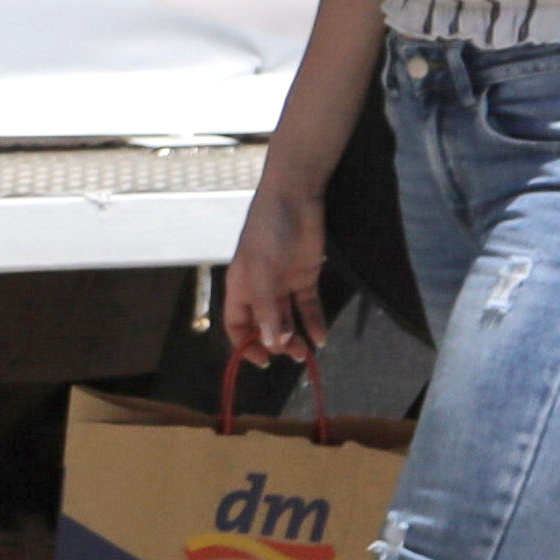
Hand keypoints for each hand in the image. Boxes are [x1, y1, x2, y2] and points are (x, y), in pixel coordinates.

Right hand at [222, 164, 327, 372]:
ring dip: (296, 337)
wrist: (295, 198)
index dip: (246, 345)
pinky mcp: (306, 277)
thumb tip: (273, 343)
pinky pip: (309, 306)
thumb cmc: (269, 233)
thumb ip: (269, 310)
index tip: (264, 361)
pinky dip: (315, 322)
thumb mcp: (263, 273)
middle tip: (294, 355)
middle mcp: (261, 290)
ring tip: (308, 353)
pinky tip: (322, 337)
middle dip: (277, 343)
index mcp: (240, 288)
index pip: (237, 325)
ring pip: (288, 319)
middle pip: (265, 325)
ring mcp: (284, 283)